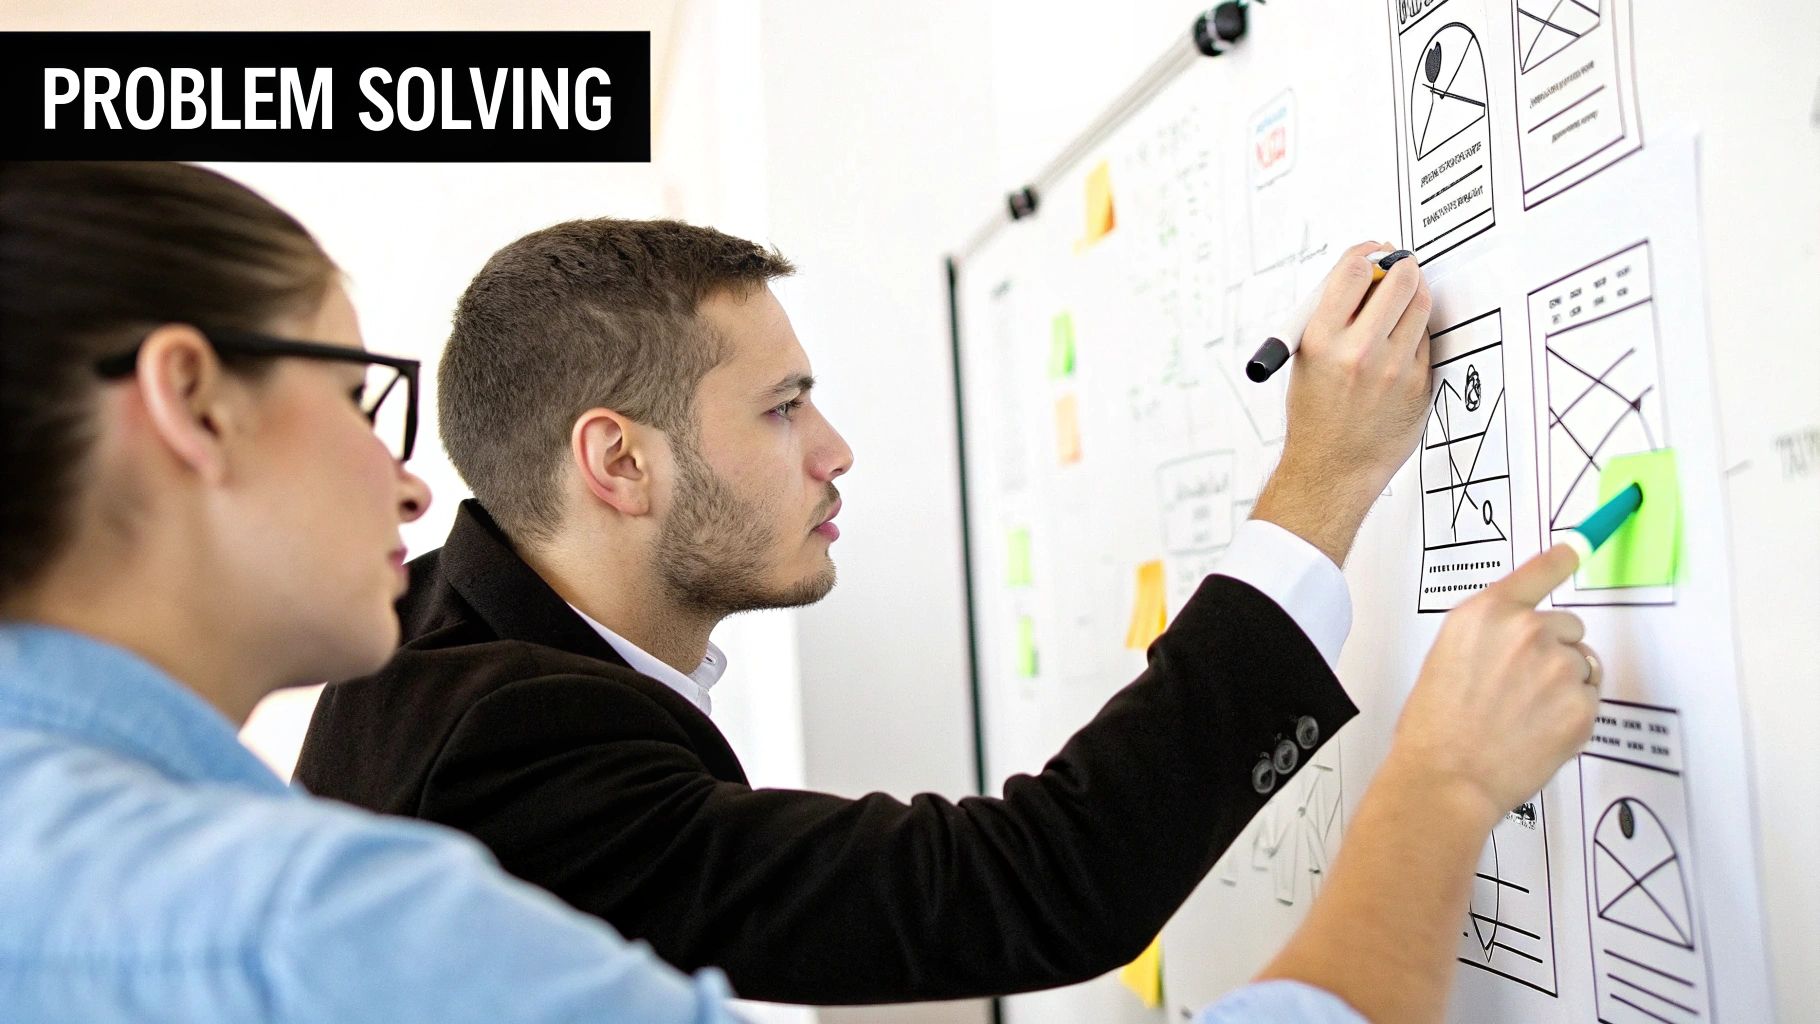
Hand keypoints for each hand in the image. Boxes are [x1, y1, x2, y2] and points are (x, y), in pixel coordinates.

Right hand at [1252, 241, 1432, 565]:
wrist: (1333, 467)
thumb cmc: (1316, 412)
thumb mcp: (1306, 357)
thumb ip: (1332, 315)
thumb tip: (1365, 272)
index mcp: (1321, 339)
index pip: (1353, 270)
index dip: (1367, 252)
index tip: (1373, 251)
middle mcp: (1359, 351)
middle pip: (1398, 279)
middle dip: (1401, 267)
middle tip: (1400, 269)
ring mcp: (1394, 369)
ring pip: (1420, 305)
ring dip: (1414, 295)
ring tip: (1402, 303)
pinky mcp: (1419, 384)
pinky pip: (1427, 340)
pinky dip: (1416, 335)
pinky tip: (1400, 347)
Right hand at [1386, 545, 1601, 827]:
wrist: (1445, 777)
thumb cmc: (1436, 726)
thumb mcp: (1448, 657)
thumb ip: (1491, 635)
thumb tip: (1523, 639)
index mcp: (1486, 613)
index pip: (1538, 572)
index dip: (1565, 556)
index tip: (1585, 541)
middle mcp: (1526, 630)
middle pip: (1569, 626)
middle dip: (1554, 651)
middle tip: (1520, 688)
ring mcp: (1558, 667)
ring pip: (1583, 665)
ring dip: (1565, 685)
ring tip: (1524, 715)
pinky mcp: (1582, 705)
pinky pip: (1591, 700)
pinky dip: (1572, 716)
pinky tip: (1537, 732)